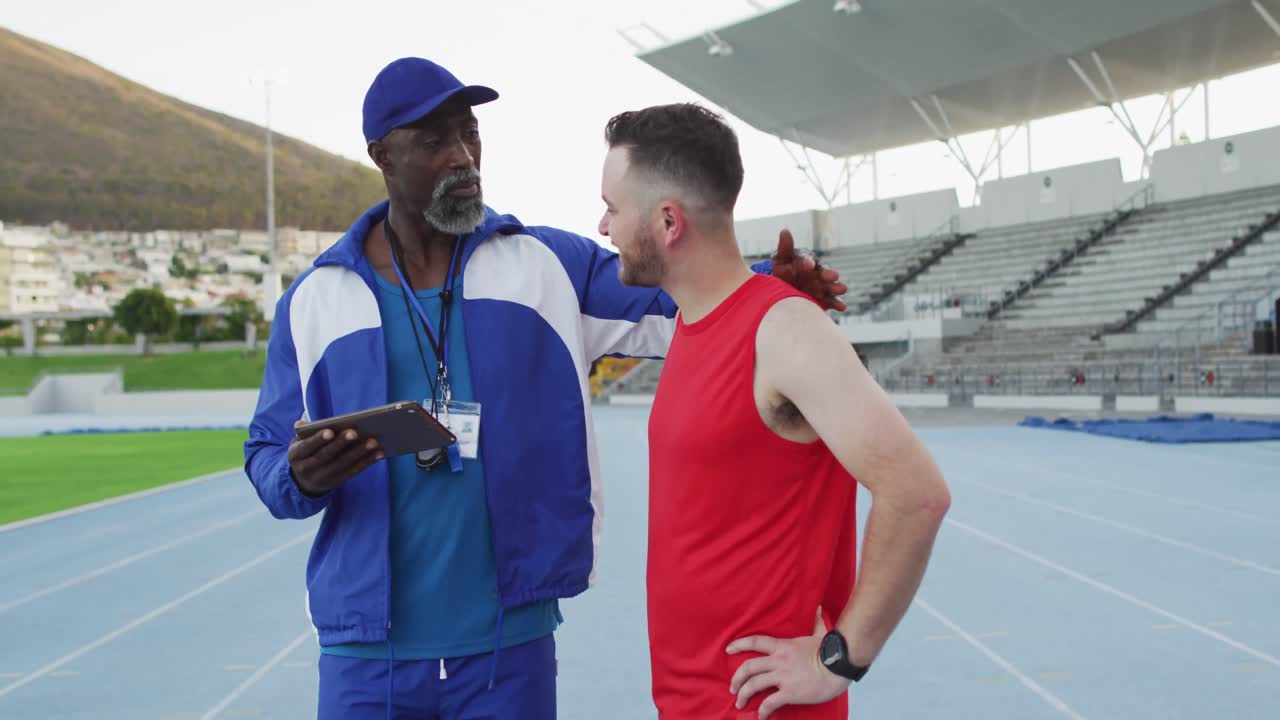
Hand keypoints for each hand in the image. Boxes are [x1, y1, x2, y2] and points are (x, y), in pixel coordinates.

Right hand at [288, 419, 383, 496]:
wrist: (303, 481)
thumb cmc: (305, 452)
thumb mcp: (299, 442)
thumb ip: (304, 432)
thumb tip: (301, 423)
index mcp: (295, 456)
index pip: (306, 447)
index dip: (318, 439)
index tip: (330, 430)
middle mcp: (307, 469)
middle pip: (326, 456)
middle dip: (341, 444)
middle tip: (355, 432)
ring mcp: (323, 478)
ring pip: (342, 465)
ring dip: (359, 453)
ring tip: (373, 441)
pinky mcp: (337, 482)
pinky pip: (353, 472)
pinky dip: (367, 462)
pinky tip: (379, 453)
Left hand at [727, 610, 850, 718]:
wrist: (839, 667)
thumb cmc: (830, 651)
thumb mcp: (820, 634)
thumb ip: (816, 622)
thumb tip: (819, 608)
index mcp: (783, 646)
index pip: (755, 642)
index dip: (739, 645)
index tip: (728, 650)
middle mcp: (778, 661)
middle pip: (749, 667)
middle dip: (737, 678)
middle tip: (732, 687)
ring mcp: (783, 677)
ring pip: (754, 685)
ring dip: (743, 694)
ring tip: (739, 702)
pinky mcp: (790, 693)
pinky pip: (770, 703)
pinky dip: (762, 711)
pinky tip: (761, 716)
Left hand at [770, 229, 847, 311]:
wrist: (783, 291)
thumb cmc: (782, 271)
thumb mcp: (780, 260)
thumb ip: (784, 248)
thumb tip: (785, 230)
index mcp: (806, 261)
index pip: (807, 260)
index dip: (807, 262)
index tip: (808, 265)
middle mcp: (817, 272)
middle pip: (825, 272)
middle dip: (829, 274)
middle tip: (833, 276)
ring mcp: (822, 286)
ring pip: (831, 286)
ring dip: (837, 287)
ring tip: (842, 289)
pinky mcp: (824, 299)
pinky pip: (832, 301)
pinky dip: (838, 304)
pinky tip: (842, 307)